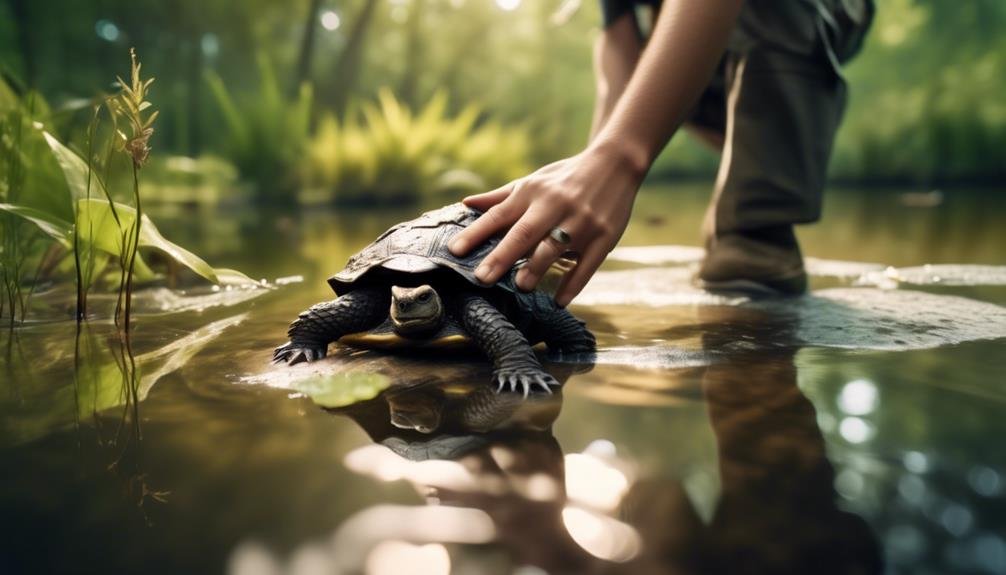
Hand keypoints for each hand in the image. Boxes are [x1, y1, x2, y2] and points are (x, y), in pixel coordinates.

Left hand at [449, 143, 644, 306]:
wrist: (615, 164)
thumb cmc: (566, 178)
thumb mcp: (533, 181)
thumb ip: (500, 197)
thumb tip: (465, 204)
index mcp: (532, 193)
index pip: (499, 214)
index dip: (476, 233)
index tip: (454, 251)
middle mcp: (554, 206)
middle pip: (524, 233)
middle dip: (502, 256)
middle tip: (482, 278)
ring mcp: (581, 222)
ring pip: (555, 248)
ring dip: (537, 267)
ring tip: (521, 286)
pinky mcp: (604, 236)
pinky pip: (588, 264)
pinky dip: (574, 284)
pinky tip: (560, 301)